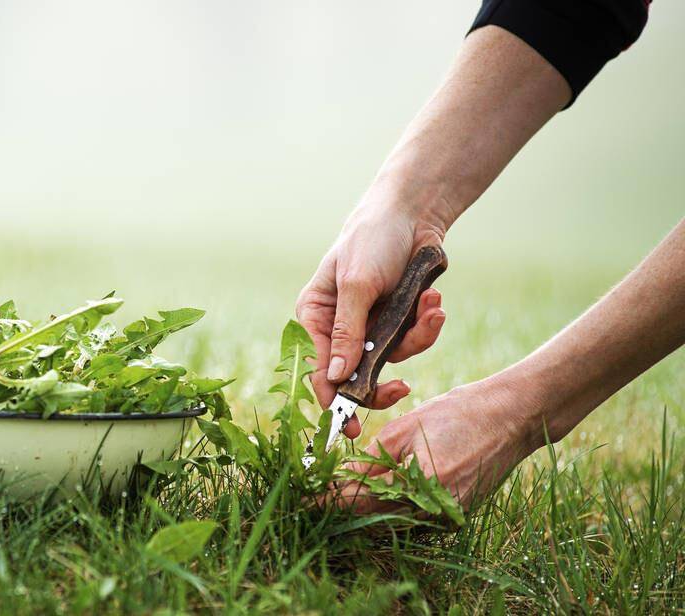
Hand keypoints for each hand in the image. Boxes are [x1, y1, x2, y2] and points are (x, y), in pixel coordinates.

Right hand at [296, 201, 447, 436]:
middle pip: (353, 376)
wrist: (414, 214)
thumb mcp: (357, 285)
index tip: (347, 426)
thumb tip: (337, 378)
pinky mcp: (398, 323)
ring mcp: (370, 328)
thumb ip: (348, 333)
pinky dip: (428, 325)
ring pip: (390, 361)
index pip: (319, 368)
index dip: (332, 398)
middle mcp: (339, 328)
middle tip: (401, 393)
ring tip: (432, 307)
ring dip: (416, 337)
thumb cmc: (372, 240)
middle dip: (381, 383)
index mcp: (315, 317)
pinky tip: (435, 302)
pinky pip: (413, 342)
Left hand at [322, 377, 534, 512]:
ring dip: (367, 506)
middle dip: (345, 505)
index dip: (330, 500)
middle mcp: (434, 510)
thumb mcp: (406, 429)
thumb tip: (343, 477)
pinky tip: (375, 491)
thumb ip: (372, 459)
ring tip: (338, 491)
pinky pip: (413, 513)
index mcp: (420, 486)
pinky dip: (391, 504)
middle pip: (375, 516)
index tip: (305, 498)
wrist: (512, 417)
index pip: (361, 500)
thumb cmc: (459, 414)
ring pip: (393, 517)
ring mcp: (447, 516)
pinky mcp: (454, 513)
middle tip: (316, 494)